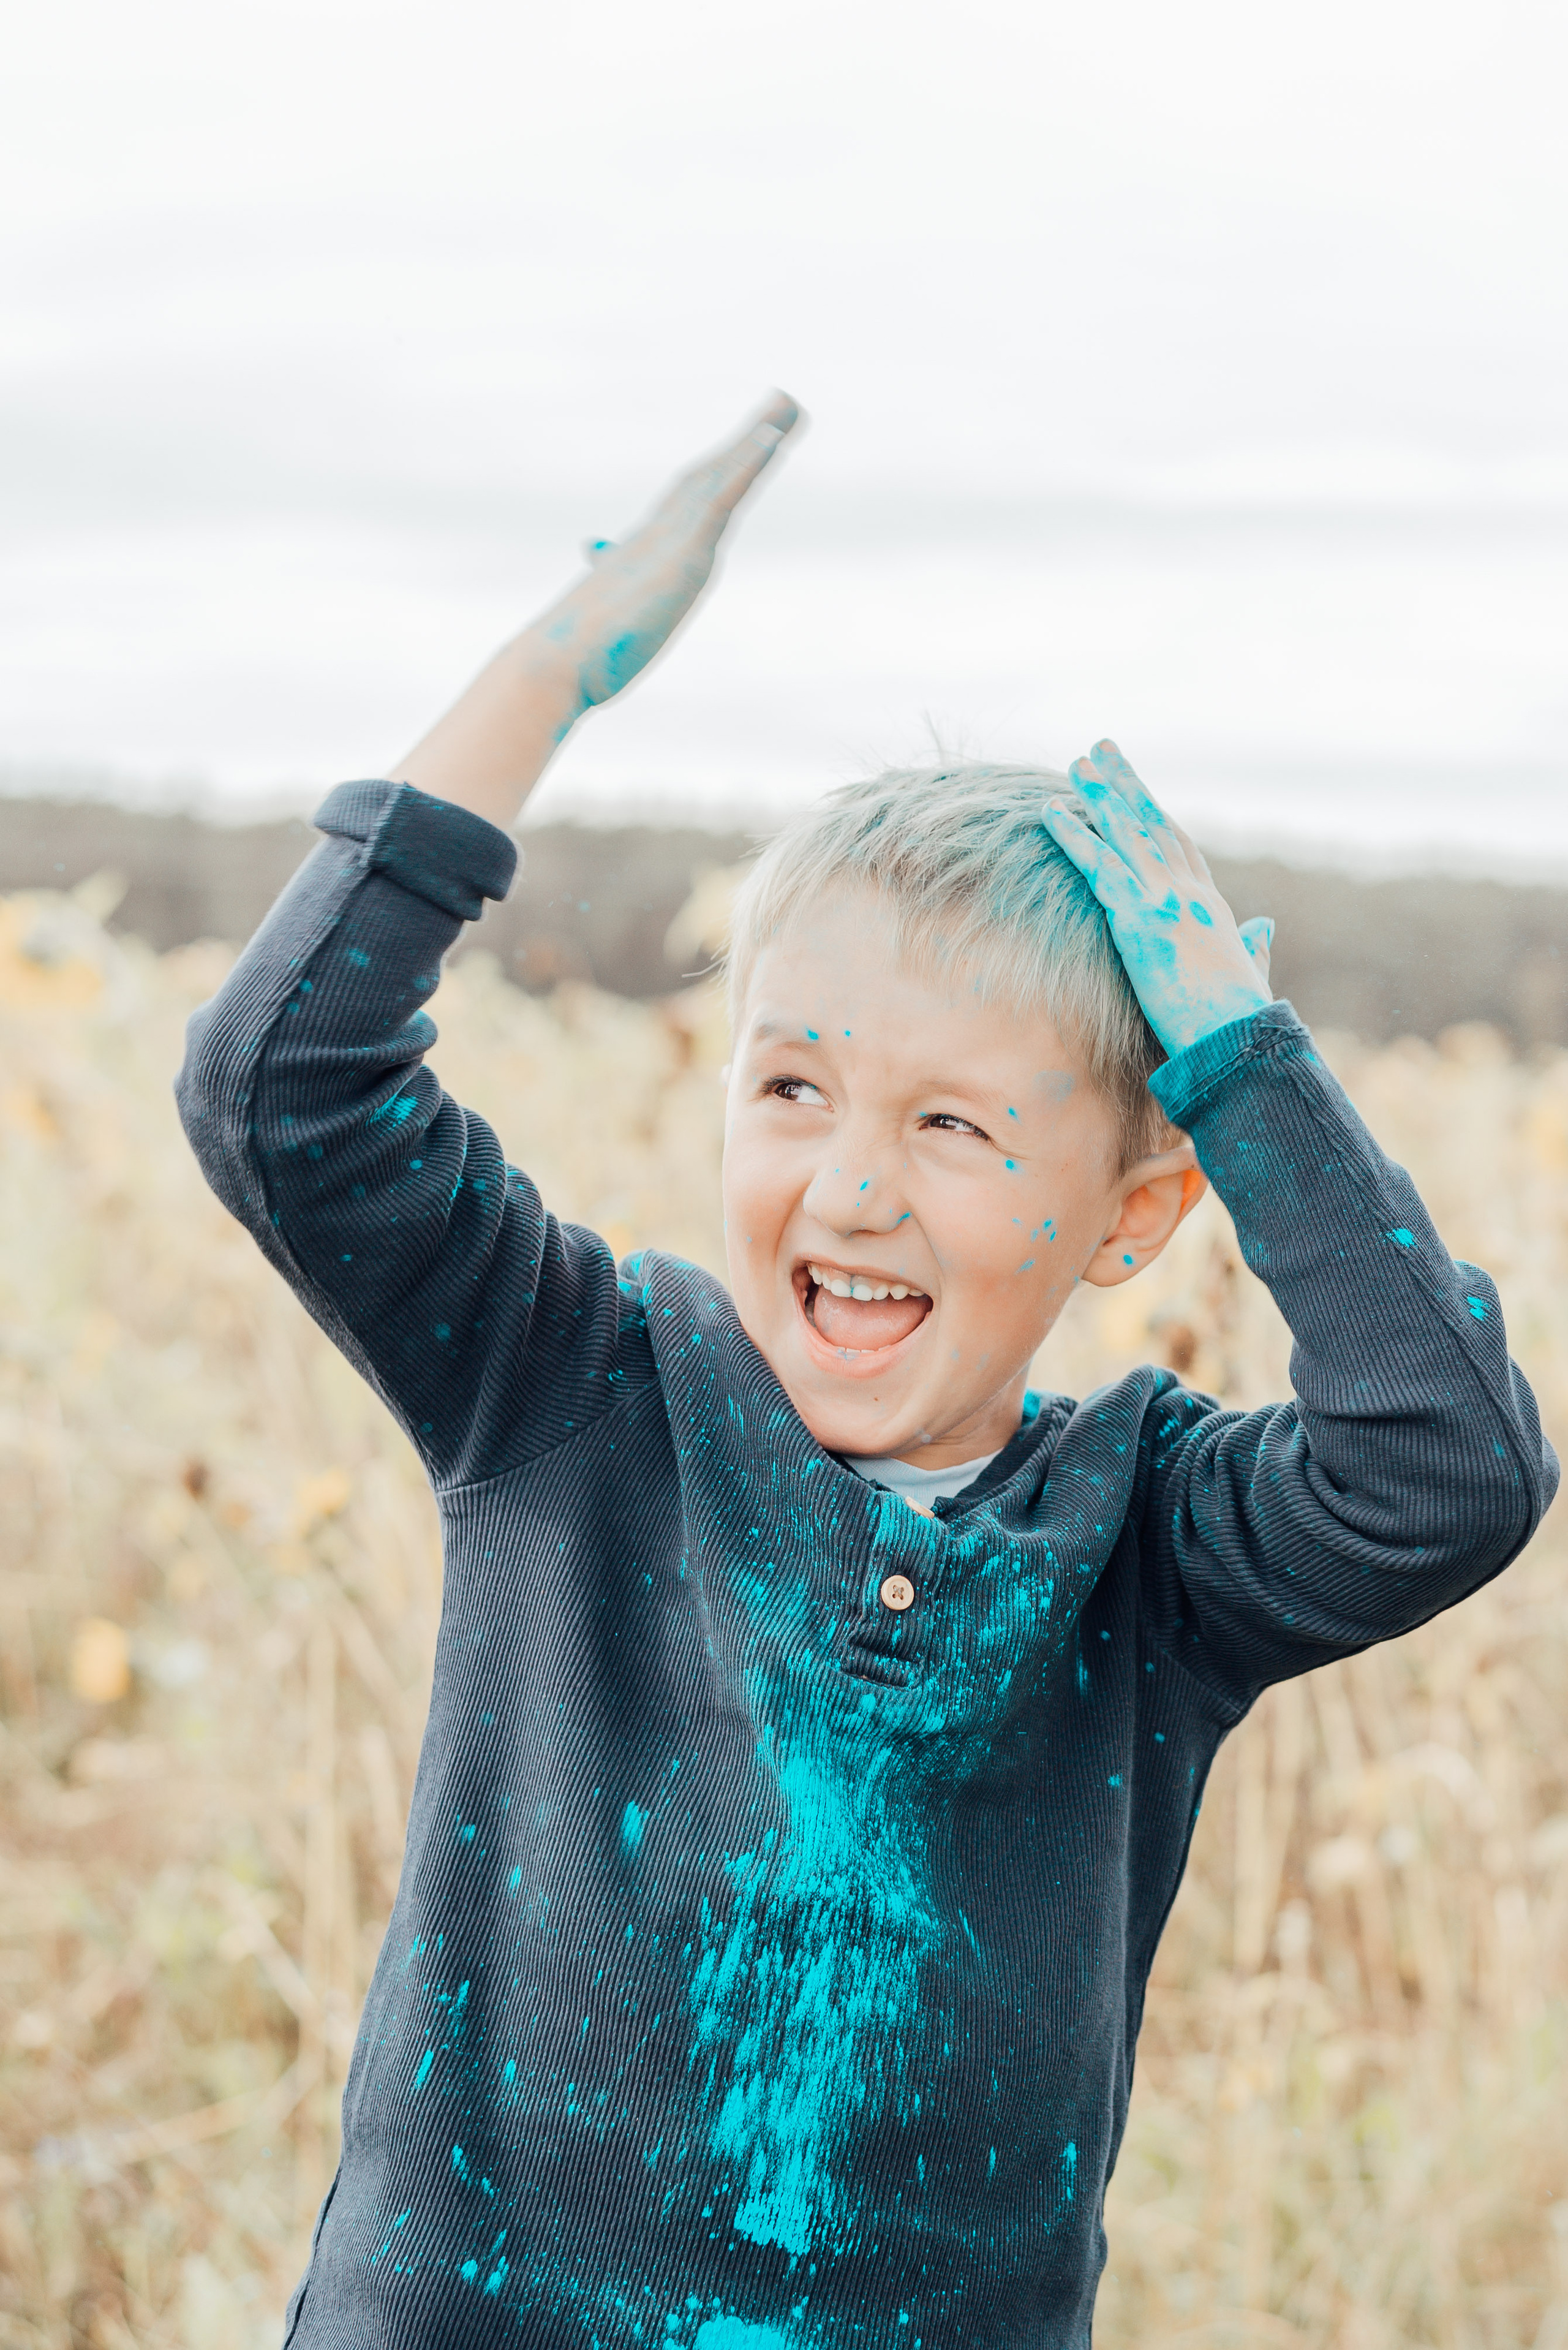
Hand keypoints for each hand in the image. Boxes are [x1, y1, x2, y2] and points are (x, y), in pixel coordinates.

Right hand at [392, 391, 800, 830]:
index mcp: (638, 560)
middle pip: (705, 481)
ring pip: (720, 477)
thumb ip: (600, 620)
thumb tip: (586, 600)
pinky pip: (723, 495)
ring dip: (757, 439)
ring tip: (790, 405)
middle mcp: (654, 539)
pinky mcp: (683, 552)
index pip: (680, 511)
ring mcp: (669, 542)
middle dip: (740, 446)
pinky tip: (774, 438)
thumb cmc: (569, 662)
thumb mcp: (599, 638)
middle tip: (778, 410)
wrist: (554, 666)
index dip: (707, 482)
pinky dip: (749, 462)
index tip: (728, 459)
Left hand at [1042, 741, 1273, 1056]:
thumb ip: (1253, 945)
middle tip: (1101, 750)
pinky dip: (1074, 836)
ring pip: (1126, 833)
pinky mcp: (1140, 920)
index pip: (1180, 846)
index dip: (1157, 815)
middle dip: (1125, 785)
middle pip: (1152, 824)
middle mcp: (1189, 892)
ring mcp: (1165, 901)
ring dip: (1099, 795)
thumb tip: (1264, 928)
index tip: (1136, 789)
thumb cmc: (1242, 1019)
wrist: (1239, 1039)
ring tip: (1077, 763)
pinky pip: (1099, 866)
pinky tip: (1051, 811)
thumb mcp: (1249, 971)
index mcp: (1211, 905)